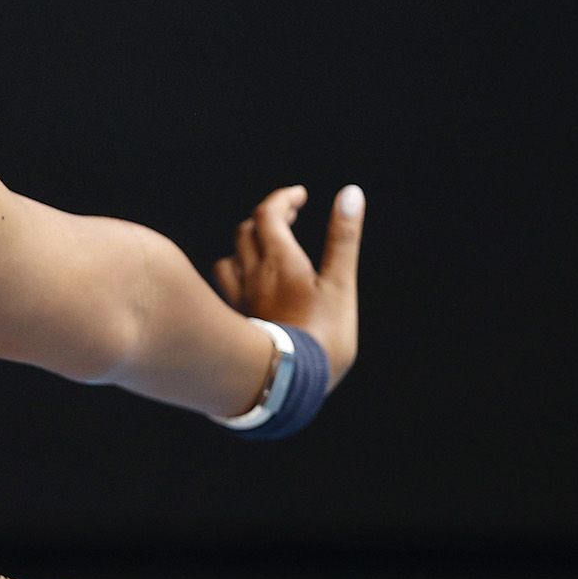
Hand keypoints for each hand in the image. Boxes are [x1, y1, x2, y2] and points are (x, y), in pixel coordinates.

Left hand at [214, 184, 364, 388]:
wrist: (285, 384)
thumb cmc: (320, 334)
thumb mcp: (340, 284)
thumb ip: (343, 238)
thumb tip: (351, 194)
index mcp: (278, 261)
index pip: (268, 214)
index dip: (282, 199)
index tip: (299, 196)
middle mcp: (251, 275)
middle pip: (247, 232)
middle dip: (268, 218)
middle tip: (291, 215)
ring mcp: (238, 299)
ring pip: (229, 260)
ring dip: (246, 246)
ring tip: (267, 249)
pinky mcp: (233, 321)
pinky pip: (226, 288)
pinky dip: (237, 275)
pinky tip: (250, 285)